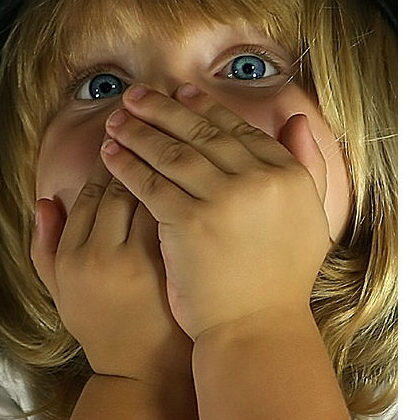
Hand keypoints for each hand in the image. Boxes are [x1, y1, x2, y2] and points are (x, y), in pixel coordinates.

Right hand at [30, 153, 192, 380]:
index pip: (87, 193)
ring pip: (148, 195)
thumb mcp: (59, 290)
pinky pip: (174, 215)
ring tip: (171, 153)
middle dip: (134, 158)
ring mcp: (138, 258)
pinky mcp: (169, 265)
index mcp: (72, 255)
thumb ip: (45, 244)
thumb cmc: (100, 325)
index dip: (105, 166)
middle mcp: (101, 252)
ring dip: (159, 169)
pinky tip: (190, 180)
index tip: (120, 149)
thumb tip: (44, 201)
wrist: (141, 369)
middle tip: (149, 141)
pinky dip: (180, 194)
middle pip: (118, 187)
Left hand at [101, 84, 329, 339]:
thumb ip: (308, 165)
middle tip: (135, 95)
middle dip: (163, 109)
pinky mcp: (189, 221)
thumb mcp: (310, 217)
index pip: (238, 129)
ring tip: (115, 119)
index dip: (205, 108)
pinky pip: (152, 183)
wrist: (257, 326)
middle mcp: (259, 179)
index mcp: (288, 174)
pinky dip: (127, 166)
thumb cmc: (282, 277)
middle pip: (202, 133)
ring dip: (139, 131)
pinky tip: (109, 154)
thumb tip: (296, 119)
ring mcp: (224, 199)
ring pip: (172, 153)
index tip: (180, 92)